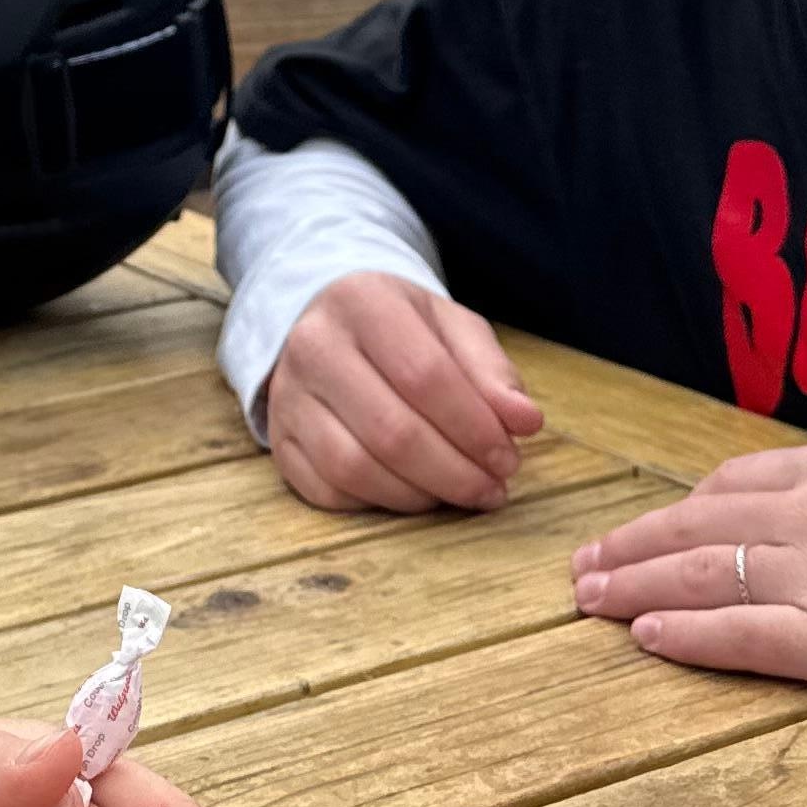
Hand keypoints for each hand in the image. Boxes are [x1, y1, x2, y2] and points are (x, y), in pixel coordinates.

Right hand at [263, 271, 544, 513]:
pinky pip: (328, 492)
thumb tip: (526, 422)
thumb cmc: (402, 329)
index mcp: (362, 301)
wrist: (326, 322)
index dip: (474, 426)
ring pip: (355, 467)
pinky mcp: (280, 440)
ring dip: (420, 495)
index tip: (510, 458)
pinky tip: (414, 494)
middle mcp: (313, 345)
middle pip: (391, 430)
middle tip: (493, 488)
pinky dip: (379, 504)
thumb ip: (492, 372)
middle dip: (455, 472)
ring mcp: (288, 396)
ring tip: (459, 493)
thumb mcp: (451, 328)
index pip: (424, 375)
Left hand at [570, 438, 806, 708]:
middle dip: (631, 545)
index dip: (673, 510)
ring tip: (590, 599)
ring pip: (703, 573)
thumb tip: (806, 508)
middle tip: (582, 567)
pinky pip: (743, 632)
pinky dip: (686, 633)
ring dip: (636, 585)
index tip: (639, 529)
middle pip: (696, 525)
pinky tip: (647, 636)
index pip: (728, 484)